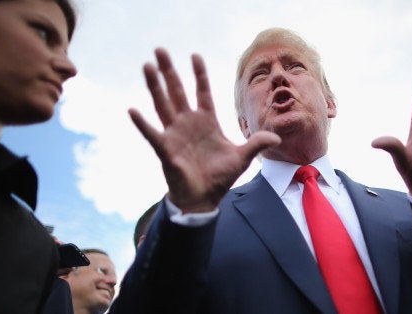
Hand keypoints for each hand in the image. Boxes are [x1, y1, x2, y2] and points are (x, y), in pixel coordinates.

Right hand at [129, 48, 279, 212]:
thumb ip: (257, 144)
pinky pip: (152, 133)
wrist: (204, 199)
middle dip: (169, 71)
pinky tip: (133, 110)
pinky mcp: (165, 149)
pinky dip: (142, 123)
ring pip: (162, 104)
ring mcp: (174, 134)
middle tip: (160, 49)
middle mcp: (188, 123)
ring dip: (154, 85)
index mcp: (206, 121)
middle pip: (177, 91)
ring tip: (147, 66)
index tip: (194, 55)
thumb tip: (278, 138)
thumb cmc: (220, 178)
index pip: (202, 92)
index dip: (199, 74)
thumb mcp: (242, 158)